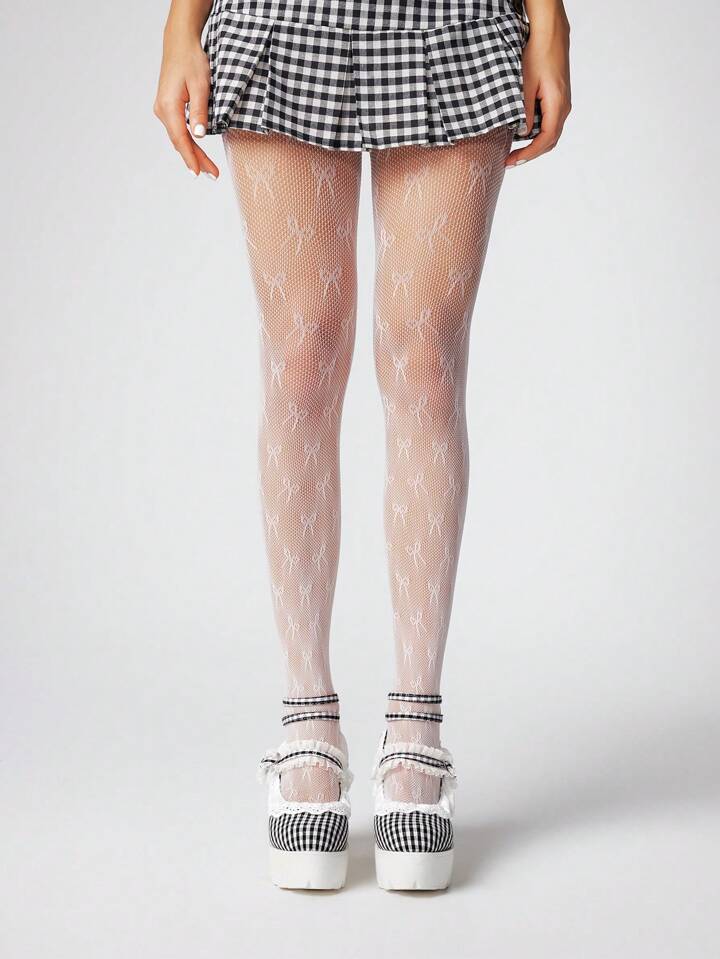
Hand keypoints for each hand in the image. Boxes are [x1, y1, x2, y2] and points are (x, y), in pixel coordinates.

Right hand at [153, 23, 219, 177]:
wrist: (180, 43)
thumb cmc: (191, 60)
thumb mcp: (200, 86)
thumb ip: (200, 112)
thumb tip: (199, 135)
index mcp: (168, 106)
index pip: (181, 139)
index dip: (191, 158)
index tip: (199, 173)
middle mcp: (162, 110)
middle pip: (180, 142)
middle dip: (196, 159)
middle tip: (213, 174)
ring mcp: (163, 109)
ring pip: (178, 137)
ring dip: (193, 152)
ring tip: (208, 168)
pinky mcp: (168, 107)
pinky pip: (178, 130)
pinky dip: (188, 142)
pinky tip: (197, 151)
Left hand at [506, 9, 570, 167]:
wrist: (550, 36)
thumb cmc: (538, 55)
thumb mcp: (526, 85)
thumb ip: (524, 112)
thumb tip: (523, 135)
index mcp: (558, 105)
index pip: (545, 139)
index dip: (529, 154)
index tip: (512, 161)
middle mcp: (564, 107)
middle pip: (549, 141)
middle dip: (530, 155)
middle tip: (509, 162)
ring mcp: (563, 104)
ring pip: (550, 134)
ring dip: (533, 146)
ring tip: (514, 153)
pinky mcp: (558, 101)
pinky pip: (549, 124)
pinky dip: (537, 135)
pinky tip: (522, 136)